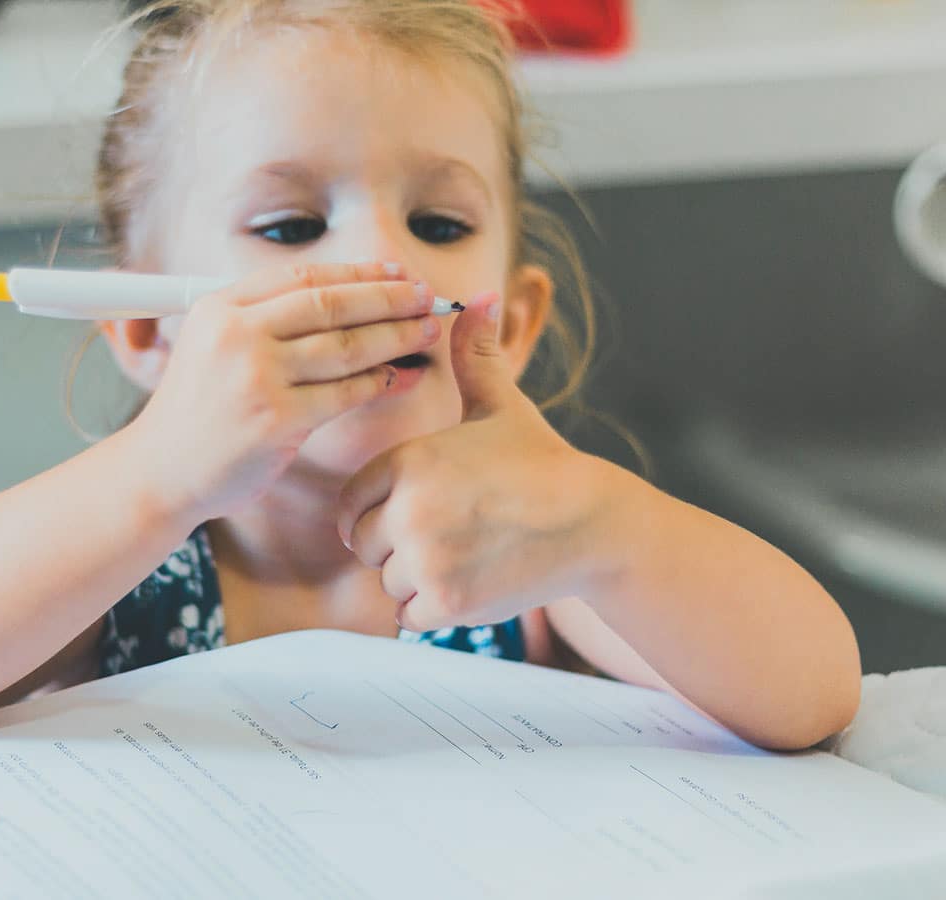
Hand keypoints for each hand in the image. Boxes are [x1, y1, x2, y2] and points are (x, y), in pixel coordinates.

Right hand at [132, 262, 441, 521]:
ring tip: (427, 331)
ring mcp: (255, 377)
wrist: (161, 472)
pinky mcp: (275, 420)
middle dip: (389, 298)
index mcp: (220, 307)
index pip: (303, 278)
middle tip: (428, 297)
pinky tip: (403, 377)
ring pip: (345, 347)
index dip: (358, 272)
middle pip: (331, 304)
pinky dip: (380, 383)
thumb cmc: (198, 411)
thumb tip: (343, 297)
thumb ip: (264, 320)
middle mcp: (236, 335)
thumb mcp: (213, 346)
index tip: (396, 272)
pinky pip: (343, 394)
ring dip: (395, 336)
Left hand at [337, 292, 632, 631]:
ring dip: (417, 580)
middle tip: (448, 536)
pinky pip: (409, 616)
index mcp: (407, 460)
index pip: (351, 504)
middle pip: (364, 547)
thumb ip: (474, 358)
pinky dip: (432, 609)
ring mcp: (427, 557)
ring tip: (467, 555)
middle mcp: (409, 507)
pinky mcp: (447, 600)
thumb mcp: (501, 406)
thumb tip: (479, 296)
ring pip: (388, 582)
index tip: (415, 512)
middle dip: (396, 548)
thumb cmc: (541, 463)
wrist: (593, 523)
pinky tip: (471, 583)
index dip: (378, 511)